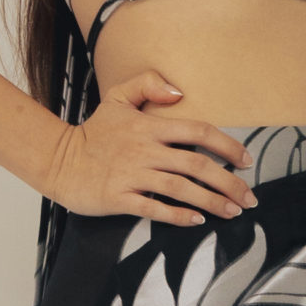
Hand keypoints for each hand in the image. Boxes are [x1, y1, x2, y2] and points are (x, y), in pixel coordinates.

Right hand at [46, 73, 257, 228]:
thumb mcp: (117, 97)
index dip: (227, 145)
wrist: (58, 160)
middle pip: (197, 164)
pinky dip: (178, 216)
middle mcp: (145, 150)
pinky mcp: (119, 198)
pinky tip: (196, 221)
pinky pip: (154, 208)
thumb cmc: (93, 133)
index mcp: (149, 126)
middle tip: (248, 197)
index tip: (245, 161)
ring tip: (232, 211)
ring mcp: (132, 175)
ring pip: (181, 188)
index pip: (198, 131)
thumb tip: (179, 93)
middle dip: (228, 182)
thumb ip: (148, 84)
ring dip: (211, 201)